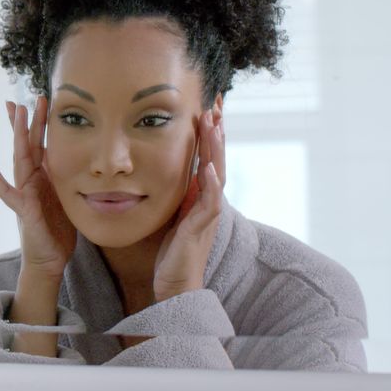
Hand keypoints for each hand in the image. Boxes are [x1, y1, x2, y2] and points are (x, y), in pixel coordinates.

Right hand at [0, 98, 75, 278]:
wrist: (50, 258)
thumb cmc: (58, 229)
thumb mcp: (67, 197)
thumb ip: (65, 178)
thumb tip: (80, 158)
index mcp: (42, 177)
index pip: (38, 144)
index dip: (36, 123)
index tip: (37, 100)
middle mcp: (30, 181)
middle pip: (27, 145)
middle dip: (27, 122)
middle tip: (27, 98)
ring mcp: (23, 193)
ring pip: (19, 159)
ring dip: (17, 135)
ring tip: (14, 114)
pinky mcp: (22, 209)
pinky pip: (6, 190)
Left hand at [153, 109, 225, 302]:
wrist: (176, 286)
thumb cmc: (173, 253)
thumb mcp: (173, 214)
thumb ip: (178, 194)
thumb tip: (174, 172)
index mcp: (200, 196)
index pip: (207, 157)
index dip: (208, 134)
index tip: (207, 108)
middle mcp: (208, 201)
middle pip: (216, 159)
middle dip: (216, 131)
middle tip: (216, 104)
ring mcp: (207, 214)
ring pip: (217, 174)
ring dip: (216, 149)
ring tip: (215, 125)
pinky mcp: (201, 229)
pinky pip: (210, 204)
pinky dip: (212, 186)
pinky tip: (209, 170)